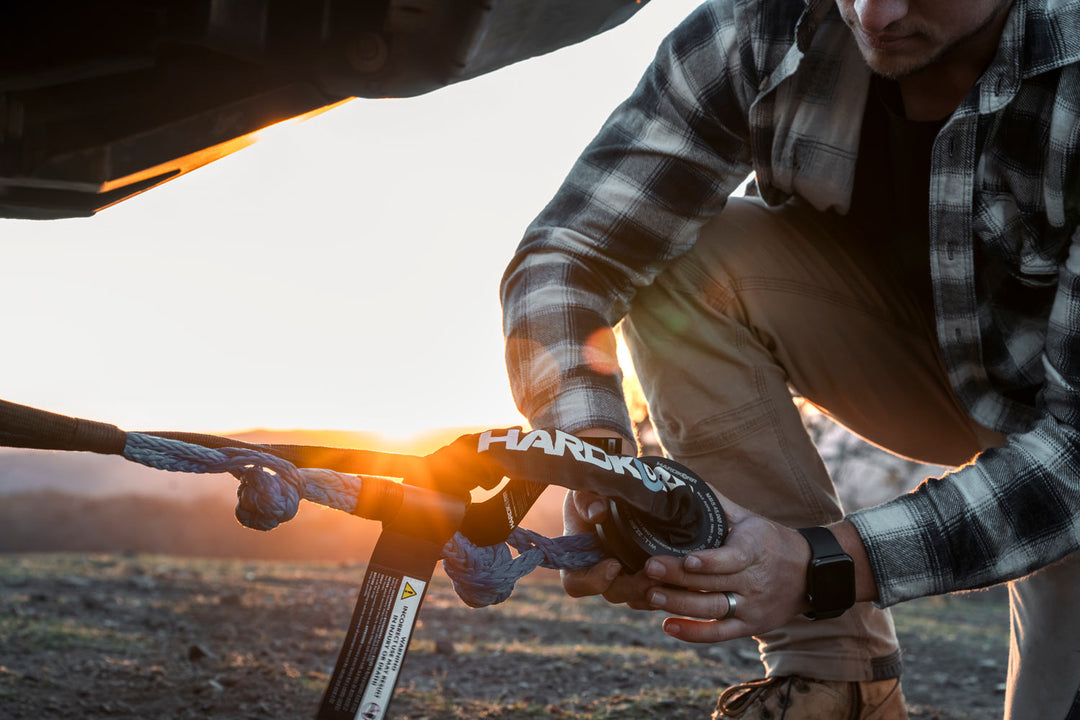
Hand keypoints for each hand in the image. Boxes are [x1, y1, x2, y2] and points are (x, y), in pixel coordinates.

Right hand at [558, 429, 655, 606]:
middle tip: (652, 572)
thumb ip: (586, 499)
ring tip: (671, 576)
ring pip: (635, 598)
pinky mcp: (642, 576)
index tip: (613, 564)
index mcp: (578, 557)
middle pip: (612, 594)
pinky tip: (681, 578)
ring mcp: (622, 577)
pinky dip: (666, 589)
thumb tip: (596, 512)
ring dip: (653, 591)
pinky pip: (653, 593)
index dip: (593, 581)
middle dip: (632, 587)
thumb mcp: (586, 490)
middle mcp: (599, 573)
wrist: (617, 493)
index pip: (575, 583)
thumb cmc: (595, 492)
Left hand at [640, 494, 812, 641]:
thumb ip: (719, 504)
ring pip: (713, 608)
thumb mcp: (751, 519)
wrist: (811, 575)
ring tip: (652, 595)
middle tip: (649, 569)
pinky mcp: (750, 626)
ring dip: (680, 604)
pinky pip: (720, 633)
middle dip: (678, 578)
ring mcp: (752, 606)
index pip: (731, 559)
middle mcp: (754, 581)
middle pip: (713, 583)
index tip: (686, 560)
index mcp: (754, 550)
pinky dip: (694, 632)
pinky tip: (668, 626)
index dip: (709, 562)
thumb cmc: (772, 542)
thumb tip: (686, 483)